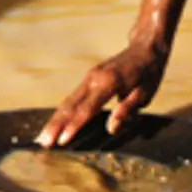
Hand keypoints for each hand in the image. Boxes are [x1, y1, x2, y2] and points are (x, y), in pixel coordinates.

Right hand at [36, 39, 169, 147]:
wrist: (145, 48)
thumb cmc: (148, 74)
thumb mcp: (144, 94)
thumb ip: (127, 110)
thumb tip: (111, 127)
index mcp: (109, 83)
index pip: (88, 109)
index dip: (74, 126)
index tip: (62, 141)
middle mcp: (94, 79)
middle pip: (71, 105)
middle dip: (56, 125)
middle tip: (43, 143)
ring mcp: (89, 78)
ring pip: (68, 102)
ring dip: (55, 120)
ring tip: (43, 138)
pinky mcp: (88, 80)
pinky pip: (72, 98)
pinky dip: (62, 113)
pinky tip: (54, 124)